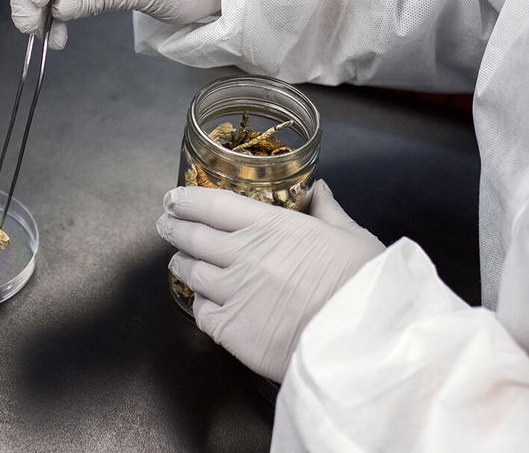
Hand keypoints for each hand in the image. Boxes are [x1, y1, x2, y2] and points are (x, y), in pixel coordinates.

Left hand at [156, 180, 385, 381]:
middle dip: (175, 227)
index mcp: (272, 227)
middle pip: (194, 236)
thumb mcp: (352, 236)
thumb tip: (319, 190)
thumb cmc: (361, 283)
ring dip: (182, 263)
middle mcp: (244, 255)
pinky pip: (201, 312)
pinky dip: (199, 303)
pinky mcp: (231, 330)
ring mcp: (234, 293)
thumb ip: (328, 211)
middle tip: (166, 223)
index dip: (189, 199)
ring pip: (191, 273)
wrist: (358, 338)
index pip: (215, 205)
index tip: (175, 197)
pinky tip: (204, 301)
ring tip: (180, 260)